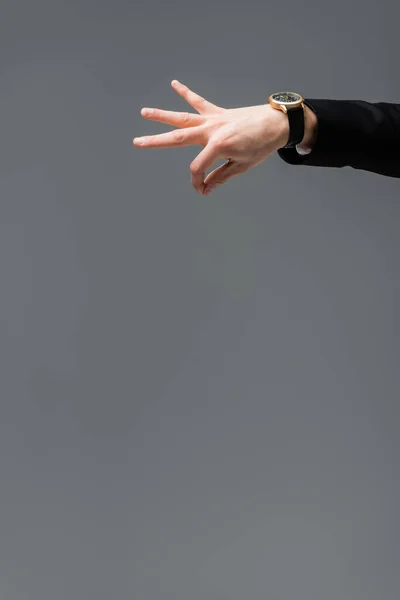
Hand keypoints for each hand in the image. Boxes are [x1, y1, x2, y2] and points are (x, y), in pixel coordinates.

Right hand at [133, 79, 288, 195]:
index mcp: (218, 146)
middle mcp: (211, 130)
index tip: (203, 190)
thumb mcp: (241, 167)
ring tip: (144, 112)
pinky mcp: (217, 112)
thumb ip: (220, 177)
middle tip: (137, 142)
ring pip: (182, 116)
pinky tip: (174, 84)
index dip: (197, 182)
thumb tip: (205, 189)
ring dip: (162, 114)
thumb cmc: (261, 146)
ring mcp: (212, 119)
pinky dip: (186, 93)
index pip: (197, 168)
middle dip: (156, 142)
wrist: (277, 124)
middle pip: (177, 137)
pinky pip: (199, 102)